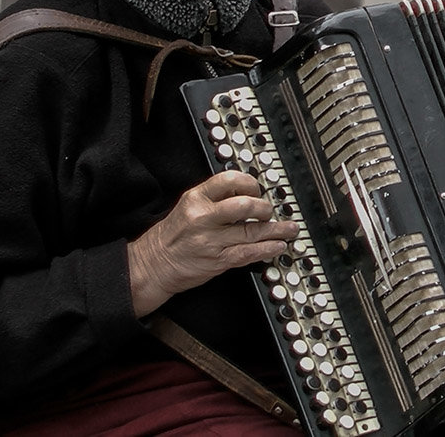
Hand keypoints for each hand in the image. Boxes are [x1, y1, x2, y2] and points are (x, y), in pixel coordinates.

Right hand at [128, 171, 297, 316]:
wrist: (154, 264)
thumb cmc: (173, 235)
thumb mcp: (187, 206)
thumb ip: (213, 197)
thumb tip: (244, 191)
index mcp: (195, 198)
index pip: (228, 180)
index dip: (249, 183)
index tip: (258, 188)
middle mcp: (203, 217)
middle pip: (243, 205)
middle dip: (264, 207)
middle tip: (271, 211)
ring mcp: (211, 240)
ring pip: (251, 231)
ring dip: (276, 230)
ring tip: (290, 229)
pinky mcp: (217, 260)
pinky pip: (248, 253)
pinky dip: (267, 249)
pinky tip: (278, 246)